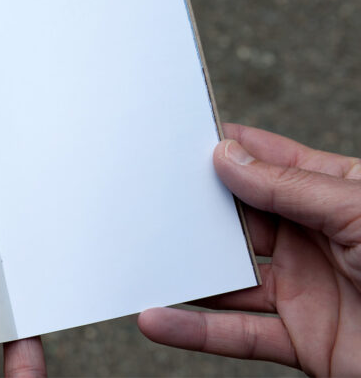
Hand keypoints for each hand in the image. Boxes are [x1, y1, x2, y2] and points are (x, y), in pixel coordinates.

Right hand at [139, 123, 360, 375]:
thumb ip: (292, 187)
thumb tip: (229, 158)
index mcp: (337, 196)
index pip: (269, 163)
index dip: (226, 150)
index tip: (179, 141)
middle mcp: (315, 239)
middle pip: (239, 220)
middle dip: (196, 212)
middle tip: (148, 200)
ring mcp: (305, 290)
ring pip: (229, 279)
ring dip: (186, 274)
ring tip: (144, 260)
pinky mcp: (301, 340)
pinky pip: (236, 333)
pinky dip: (194, 329)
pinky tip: (160, 317)